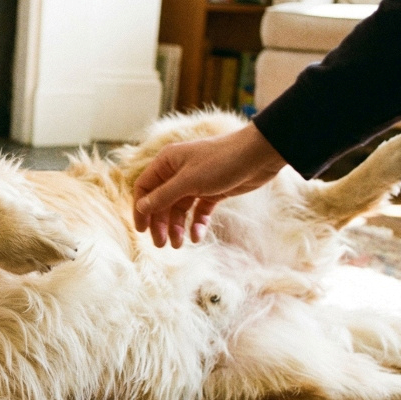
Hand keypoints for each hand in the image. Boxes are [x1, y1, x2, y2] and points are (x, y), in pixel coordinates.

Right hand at [133, 122, 287, 247]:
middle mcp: (178, 171)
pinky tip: (197, 236)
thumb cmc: (221, 162)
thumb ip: (163, 196)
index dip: (141, 209)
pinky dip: (196, 223)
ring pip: (179, 208)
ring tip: (179, 244)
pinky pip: (198, 210)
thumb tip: (141, 207)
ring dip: (177, 226)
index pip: (145, 188)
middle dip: (160, 223)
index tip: (142, 231)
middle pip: (161, 201)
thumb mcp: (188, 181)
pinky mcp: (212, 191)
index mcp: (167, 163)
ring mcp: (195, 182)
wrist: (259, 155)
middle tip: (161, 244)